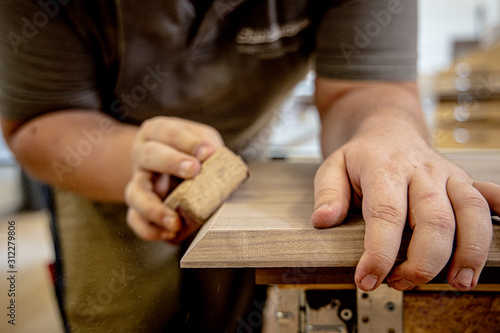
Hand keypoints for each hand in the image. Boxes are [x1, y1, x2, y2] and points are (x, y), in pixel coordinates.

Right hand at [125, 117, 223, 243]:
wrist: (174, 166)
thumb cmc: (191, 150)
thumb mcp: (203, 140)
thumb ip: (209, 147)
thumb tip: (217, 160)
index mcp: (157, 132)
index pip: (169, 133)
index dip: (188, 142)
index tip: (207, 152)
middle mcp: (142, 155)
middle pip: (148, 156)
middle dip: (172, 163)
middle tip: (194, 171)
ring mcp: (138, 181)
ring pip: (135, 194)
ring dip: (153, 208)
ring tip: (174, 222)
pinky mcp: (139, 206)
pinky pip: (135, 219)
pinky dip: (149, 229)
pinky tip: (170, 234)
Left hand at [312, 120, 499, 290]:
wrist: (388, 129)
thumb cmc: (361, 155)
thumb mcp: (333, 167)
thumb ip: (327, 193)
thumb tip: (323, 220)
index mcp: (383, 168)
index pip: (386, 214)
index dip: (379, 252)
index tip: (367, 279)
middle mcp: (421, 171)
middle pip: (434, 218)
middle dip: (423, 261)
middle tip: (401, 283)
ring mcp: (447, 175)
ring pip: (470, 212)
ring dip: (469, 251)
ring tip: (458, 282)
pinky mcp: (464, 181)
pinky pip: (490, 196)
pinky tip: (494, 241)